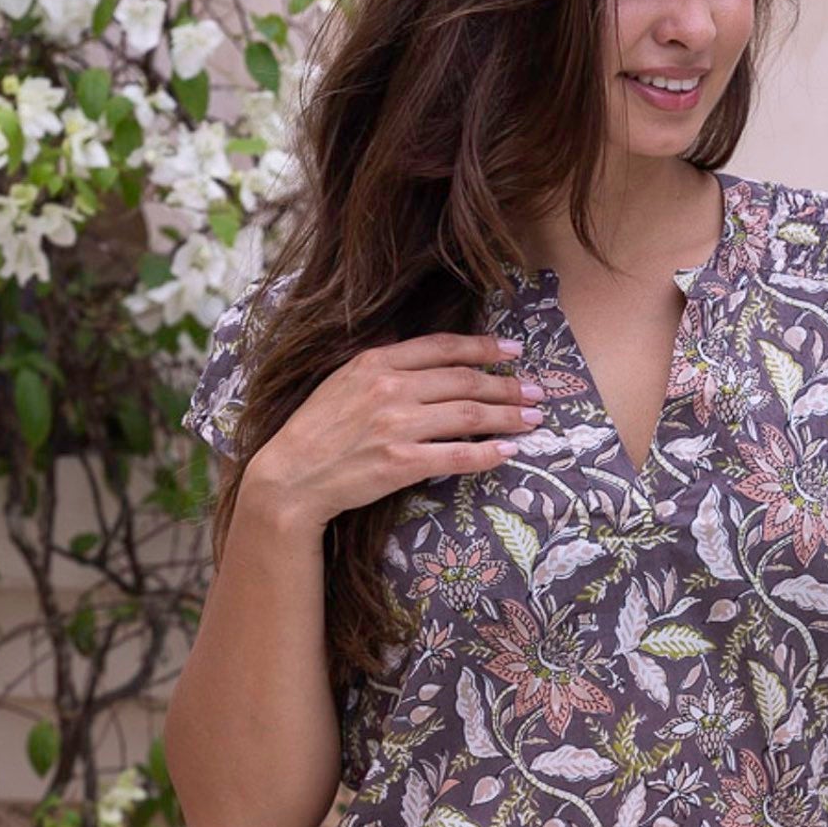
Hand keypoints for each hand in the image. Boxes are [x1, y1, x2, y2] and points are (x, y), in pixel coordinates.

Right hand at [247, 331, 543, 528]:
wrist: (290, 477)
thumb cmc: (315, 430)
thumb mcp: (341, 380)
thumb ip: (380, 362)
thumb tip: (419, 349)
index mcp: (376, 362)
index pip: (443, 348)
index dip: (484, 349)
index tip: (513, 353)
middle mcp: (390, 388)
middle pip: (465, 381)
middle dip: (508, 387)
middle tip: (537, 392)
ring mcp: (397, 426)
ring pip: (469, 415)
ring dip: (509, 417)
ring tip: (533, 420)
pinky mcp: (402, 463)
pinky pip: (458, 455)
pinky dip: (489, 453)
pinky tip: (510, 451)